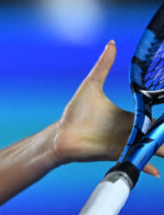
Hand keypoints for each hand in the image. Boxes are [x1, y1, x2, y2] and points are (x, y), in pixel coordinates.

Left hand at [51, 41, 160, 175]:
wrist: (60, 134)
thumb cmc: (75, 112)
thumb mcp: (91, 85)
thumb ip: (103, 66)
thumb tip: (111, 44)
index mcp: (129, 116)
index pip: (153, 114)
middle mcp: (131, 131)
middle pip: (156, 132)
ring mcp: (125, 144)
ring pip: (149, 146)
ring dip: (161, 148)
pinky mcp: (116, 154)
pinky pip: (133, 160)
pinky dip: (144, 166)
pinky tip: (155, 171)